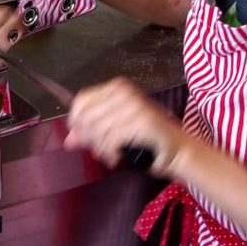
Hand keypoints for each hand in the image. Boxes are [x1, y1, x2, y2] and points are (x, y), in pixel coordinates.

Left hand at [64, 77, 186, 177]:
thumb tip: (68, 140)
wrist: (177, 149)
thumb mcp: (114, 132)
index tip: (83, 138)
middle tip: (100, 151)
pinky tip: (117, 157)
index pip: (81, 100)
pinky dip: (110, 153)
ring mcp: (134, 105)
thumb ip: (90, 133)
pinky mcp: (142, 121)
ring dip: (100, 149)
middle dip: (89, 139)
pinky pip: (111, 139)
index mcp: (117, 88)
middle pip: (87, 117)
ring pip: (98, 130)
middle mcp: (125, 92)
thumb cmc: (145, 140)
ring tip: (110, 156)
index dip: (76, 122)